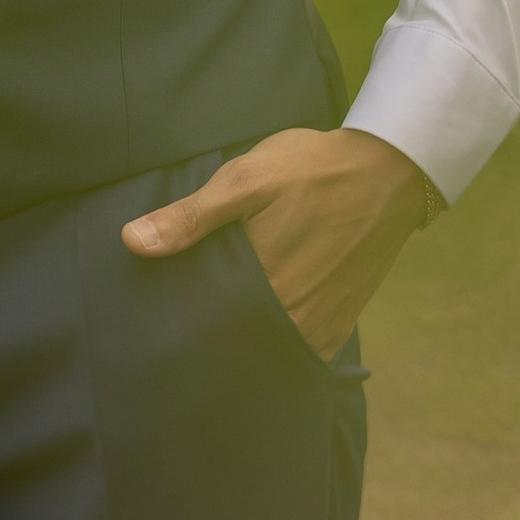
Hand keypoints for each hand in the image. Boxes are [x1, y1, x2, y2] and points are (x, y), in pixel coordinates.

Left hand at [121, 125, 442, 359]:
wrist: (387, 172)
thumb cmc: (311, 170)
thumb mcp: (246, 179)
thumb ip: (192, 216)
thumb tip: (132, 242)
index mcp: (263, 284)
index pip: (210, 328)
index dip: (183, 329)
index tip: (159, 329)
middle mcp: (294, 317)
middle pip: (239, 344)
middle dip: (212, 340)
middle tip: (180, 334)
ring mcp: (321, 325)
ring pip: (270, 349)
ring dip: (246, 344)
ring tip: (217, 330)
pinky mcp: (341, 322)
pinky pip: (301, 347)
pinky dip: (279, 342)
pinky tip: (259, 327)